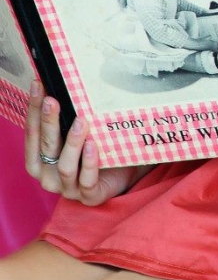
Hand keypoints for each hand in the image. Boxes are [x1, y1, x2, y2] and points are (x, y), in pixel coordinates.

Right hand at [25, 81, 149, 204]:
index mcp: (41, 160)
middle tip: (53, 101)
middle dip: (48, 123)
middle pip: (46, 149)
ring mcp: (69, 188)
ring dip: (72, 143)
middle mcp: (50, 176)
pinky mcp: (90, 197)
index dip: (33, 111)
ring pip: (65, 167)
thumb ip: (68, 116)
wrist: (123, 170)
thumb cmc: (95, 147)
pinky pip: (87, 182)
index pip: (32, 134)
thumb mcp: (78, 131)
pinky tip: (93, 146)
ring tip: (81, 122)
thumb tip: (64, 83)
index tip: (38, 86)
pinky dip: (90, 164)